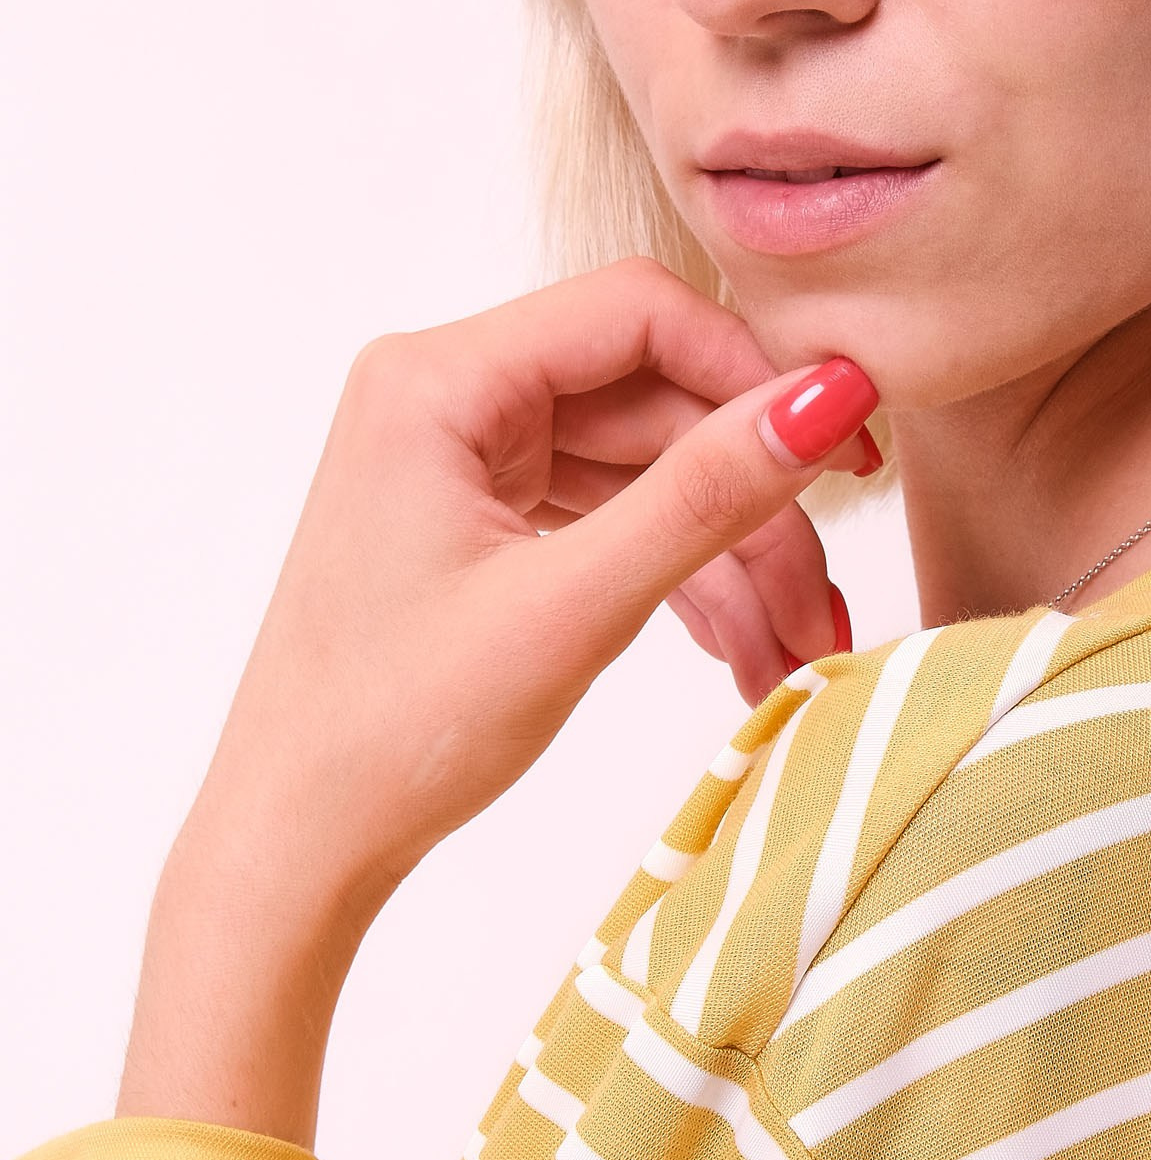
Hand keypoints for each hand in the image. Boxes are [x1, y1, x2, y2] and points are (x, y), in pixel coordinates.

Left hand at [117, 258, 878, 1140]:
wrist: (296, 846)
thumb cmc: (394, 731)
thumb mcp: (572, 609)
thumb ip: (704, 495)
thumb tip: (827, 397)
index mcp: (436, 379)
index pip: (638, 314)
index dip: (753, 373)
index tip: (846, 452)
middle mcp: (446, 395)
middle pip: (653, 402)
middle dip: (750, 505)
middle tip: (829, 599)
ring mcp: (464, 459)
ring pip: (644, 469)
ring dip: (729, 559)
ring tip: (797, 654)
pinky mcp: (482, 518)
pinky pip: (610, 516)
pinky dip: (678, 579)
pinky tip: (742, 652)